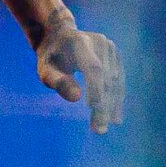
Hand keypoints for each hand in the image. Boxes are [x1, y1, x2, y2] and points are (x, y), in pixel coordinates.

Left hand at [36, 15, 124, 133]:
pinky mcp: (116, 56)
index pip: (93, 67)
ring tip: (103, 128)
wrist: (60, 37)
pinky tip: (115, 118)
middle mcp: (99, 42)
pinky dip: (117, 100)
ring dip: (111, 107)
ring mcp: (110, 48)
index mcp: (79, 41)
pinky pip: (119, 81)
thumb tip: (76, 98)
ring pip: (115, 82)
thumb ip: (59, 82)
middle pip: (106, 78)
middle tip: (99, 130)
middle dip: (103, 105)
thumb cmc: (51, 58)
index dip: (96, 88)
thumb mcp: (46, 70)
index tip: (93, 108)